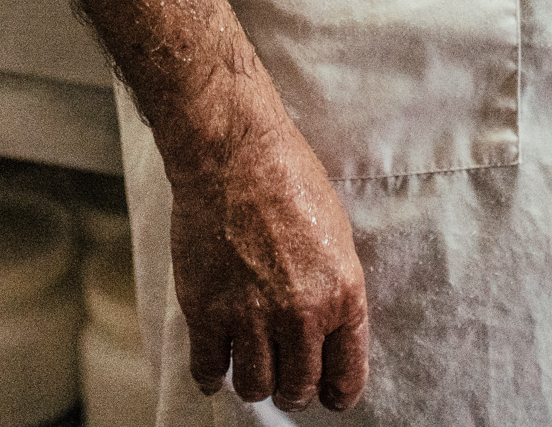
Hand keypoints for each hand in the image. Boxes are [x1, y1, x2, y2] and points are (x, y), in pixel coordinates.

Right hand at [166, 106, 369, 411]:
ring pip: (255, 386)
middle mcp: (300, 314)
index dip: (338, 394)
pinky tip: (215, 367)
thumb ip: (334, 292)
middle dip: (294, 390)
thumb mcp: (337, 237)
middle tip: (286, 380)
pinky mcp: (205, 310)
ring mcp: (249, 315)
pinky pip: (209, 368)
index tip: (330, 398)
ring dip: (256, 383)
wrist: (233, 154)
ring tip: (253, 368)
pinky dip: (212, 376)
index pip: (346, 375)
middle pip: (298, 388)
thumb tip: (328, 335)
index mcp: (342, 295)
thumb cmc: (289, 180)